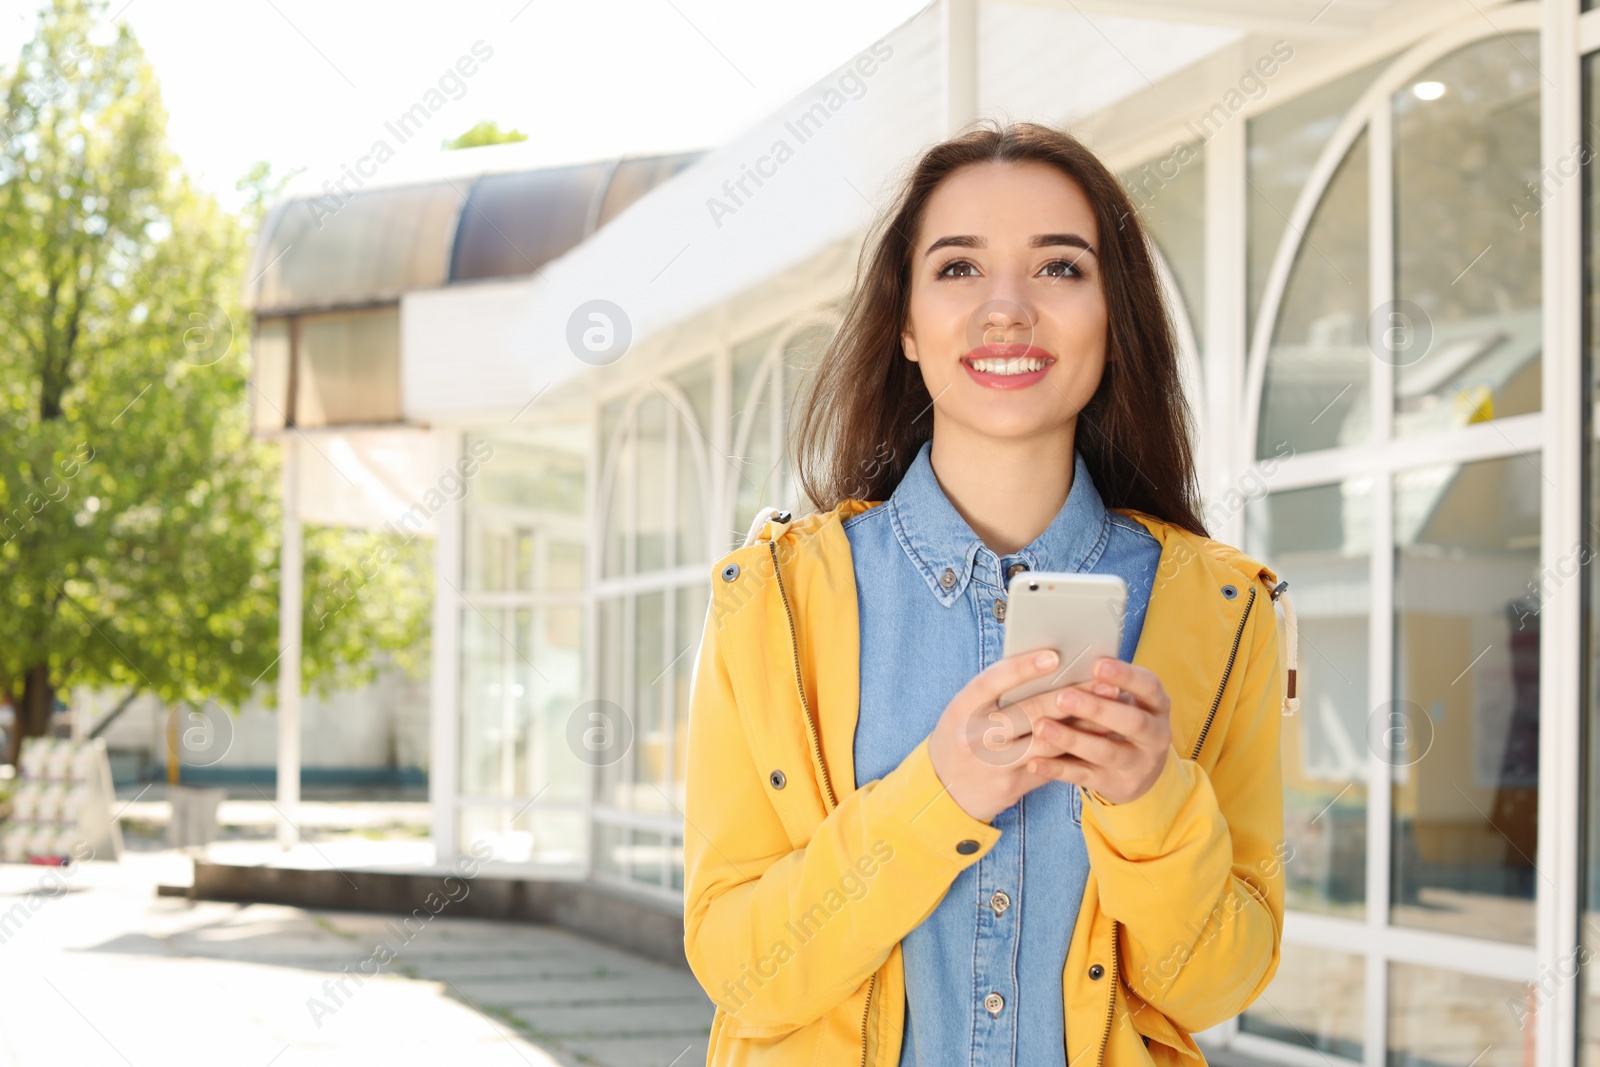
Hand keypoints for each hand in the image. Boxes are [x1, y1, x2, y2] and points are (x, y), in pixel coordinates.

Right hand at [925, 649, 1114, 820]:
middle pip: (1030, 712)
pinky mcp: (1012, 785)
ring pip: (1047, 741)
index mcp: (963, 708)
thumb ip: (997, 692)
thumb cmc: (962, 735)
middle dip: (1072, 696)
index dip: (1023, 668)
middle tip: (1105, 682)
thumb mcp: (966, 709)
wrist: (944, 790)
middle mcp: (976, 735)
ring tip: (1110, 710)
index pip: (992, 681)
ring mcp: (994, 764)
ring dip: (1083, 725)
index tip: (1055, 656)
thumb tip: (1049, 666)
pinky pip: (1050, 766)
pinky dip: (1076, 750)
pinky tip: (1097, 738)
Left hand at [1025, 656, 1173, 804]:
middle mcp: (1156, 735)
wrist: (1141, 770)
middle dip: (1097, 709)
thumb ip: (1104, 686)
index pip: (1148, 686)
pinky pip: (1085, 777)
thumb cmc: (1122, 719)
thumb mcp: (1125, 701)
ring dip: (1073, 739)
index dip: (1125, 675)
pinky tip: (1034, 762)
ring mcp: (1139, 763)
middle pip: (1132, 722)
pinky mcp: (1118, 785)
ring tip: (1042, 727)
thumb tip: (1065, 660)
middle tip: (1063, 696)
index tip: (1097, 664)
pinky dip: (1058, 769)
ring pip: (1107, 752)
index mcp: (1157, 705)